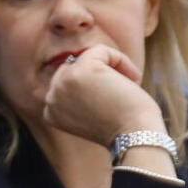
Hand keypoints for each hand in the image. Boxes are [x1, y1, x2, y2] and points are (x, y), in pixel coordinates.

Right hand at [37, 43, 160, 150]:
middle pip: (75, 66)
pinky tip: (133, 80)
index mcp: (50, 112)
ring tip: (129, 84)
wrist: (136, 137)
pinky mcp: (81, 69)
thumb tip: (82, 58)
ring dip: (113, 67)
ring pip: (89, 56)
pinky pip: (101, 51)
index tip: (112, 106)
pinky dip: (122, 61)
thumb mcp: (92, 113)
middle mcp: (51, 97)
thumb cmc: (123, 127)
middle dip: (101, 74)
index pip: (67, 82)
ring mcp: (63, 83)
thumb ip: (79, 93)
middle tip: (122, 92)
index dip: (94, 87)